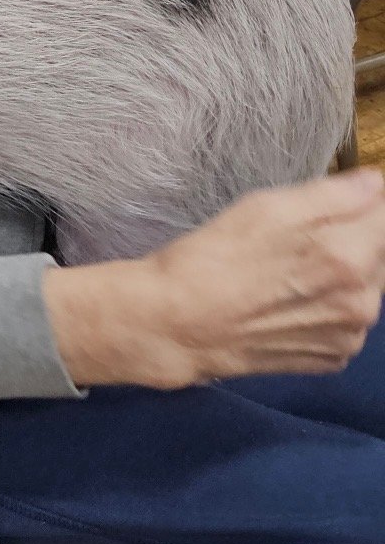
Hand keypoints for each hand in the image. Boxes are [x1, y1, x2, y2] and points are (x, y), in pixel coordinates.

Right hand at [44, 170, 384, 390]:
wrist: (178, 325)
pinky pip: (348, 318)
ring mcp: (350, 337)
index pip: (383, 213)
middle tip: (292, 237)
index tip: (324, 204)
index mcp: (349, 258)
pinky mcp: (334, 359)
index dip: (358, 201)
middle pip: (377, 251)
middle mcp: (363, 303)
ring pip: (364, 286)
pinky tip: (287, 298)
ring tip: (285, 270)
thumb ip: (333, 194)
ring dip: (340, 272)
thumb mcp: (265, 207)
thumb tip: (375, 185)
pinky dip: (328, 304)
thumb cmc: (213, 259)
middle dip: (350, 237)